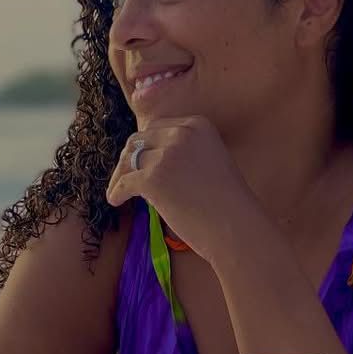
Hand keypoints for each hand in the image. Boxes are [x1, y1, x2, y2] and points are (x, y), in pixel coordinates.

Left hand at [106, 117, 265, 267]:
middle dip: (128, 160)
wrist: (236, 228)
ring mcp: (167, 155)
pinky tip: (116, 201)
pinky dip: (117, 192)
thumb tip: (146, 159)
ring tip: (118, 192)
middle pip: (138, 140)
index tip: (138, 163)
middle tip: (124, 179)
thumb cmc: (227, 205)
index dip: (144, 147)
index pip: (157, 129)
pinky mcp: (154, 178)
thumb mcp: (210, 162)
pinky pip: (125, 182)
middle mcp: (182, 134)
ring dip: (119, 176)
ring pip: (129, 160)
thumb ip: (185, 153)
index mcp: (197, 125)